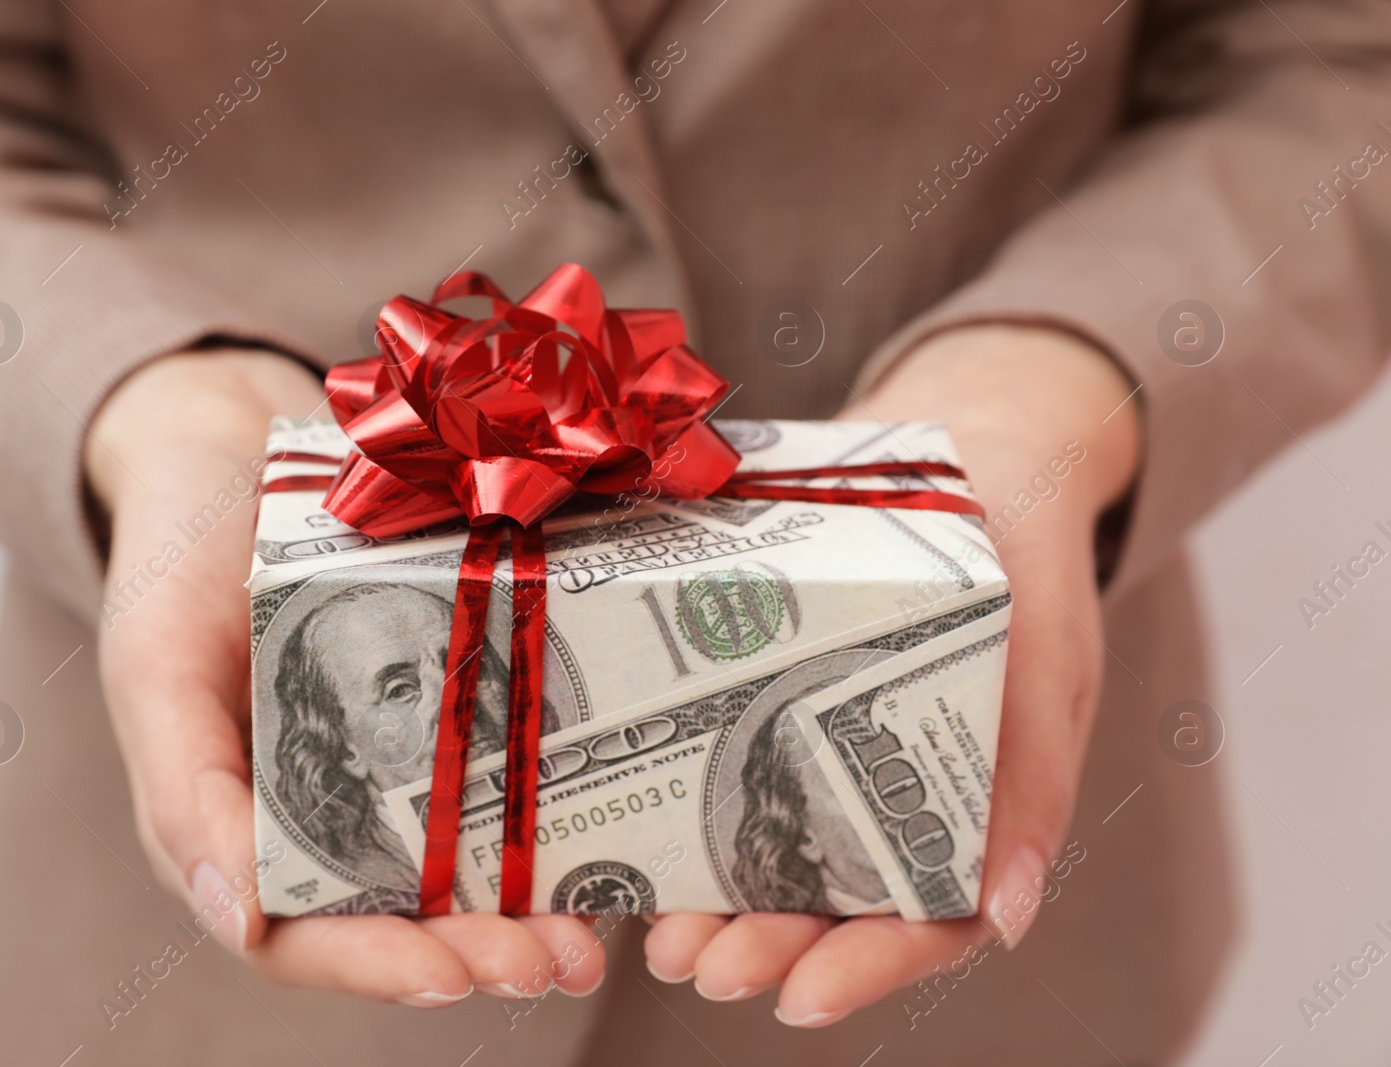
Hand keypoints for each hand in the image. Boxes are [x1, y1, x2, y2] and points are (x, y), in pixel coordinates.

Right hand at [85, 349, 606, 1005]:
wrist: (231, 452)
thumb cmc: (175, 561)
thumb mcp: (156, 666)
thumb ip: (184, 790)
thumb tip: (239, 920)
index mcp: (236, 827)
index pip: (302, 934)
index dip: (375, 965)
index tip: (453, 975)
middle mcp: (318, 814)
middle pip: (398, 918)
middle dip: (477, 950)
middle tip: (558, 962)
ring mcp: (385, 766)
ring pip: (457, 869)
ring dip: (526, 910)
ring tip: (595, 933)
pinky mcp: (441, 712)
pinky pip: (494, 780)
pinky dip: (547, 820)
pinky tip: (610, 839)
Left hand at [643, 324, 1141, 1024]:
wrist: (971, 442)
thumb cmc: (1025, 552)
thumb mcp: (1049, 648)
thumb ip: (1034, 771)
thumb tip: (1008, 914)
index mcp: (983, 802)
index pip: (934, 920)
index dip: (870, 969)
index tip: (796, 1001)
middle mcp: (900, 791)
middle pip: (837, 905)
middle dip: (769, 947)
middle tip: (698, 964)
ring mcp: (834, 749)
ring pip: (777, 856)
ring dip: (721, 904)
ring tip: (660, 926)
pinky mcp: (780, 699)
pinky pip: (735, 770)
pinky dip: (693, 813)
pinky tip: (639, 834)